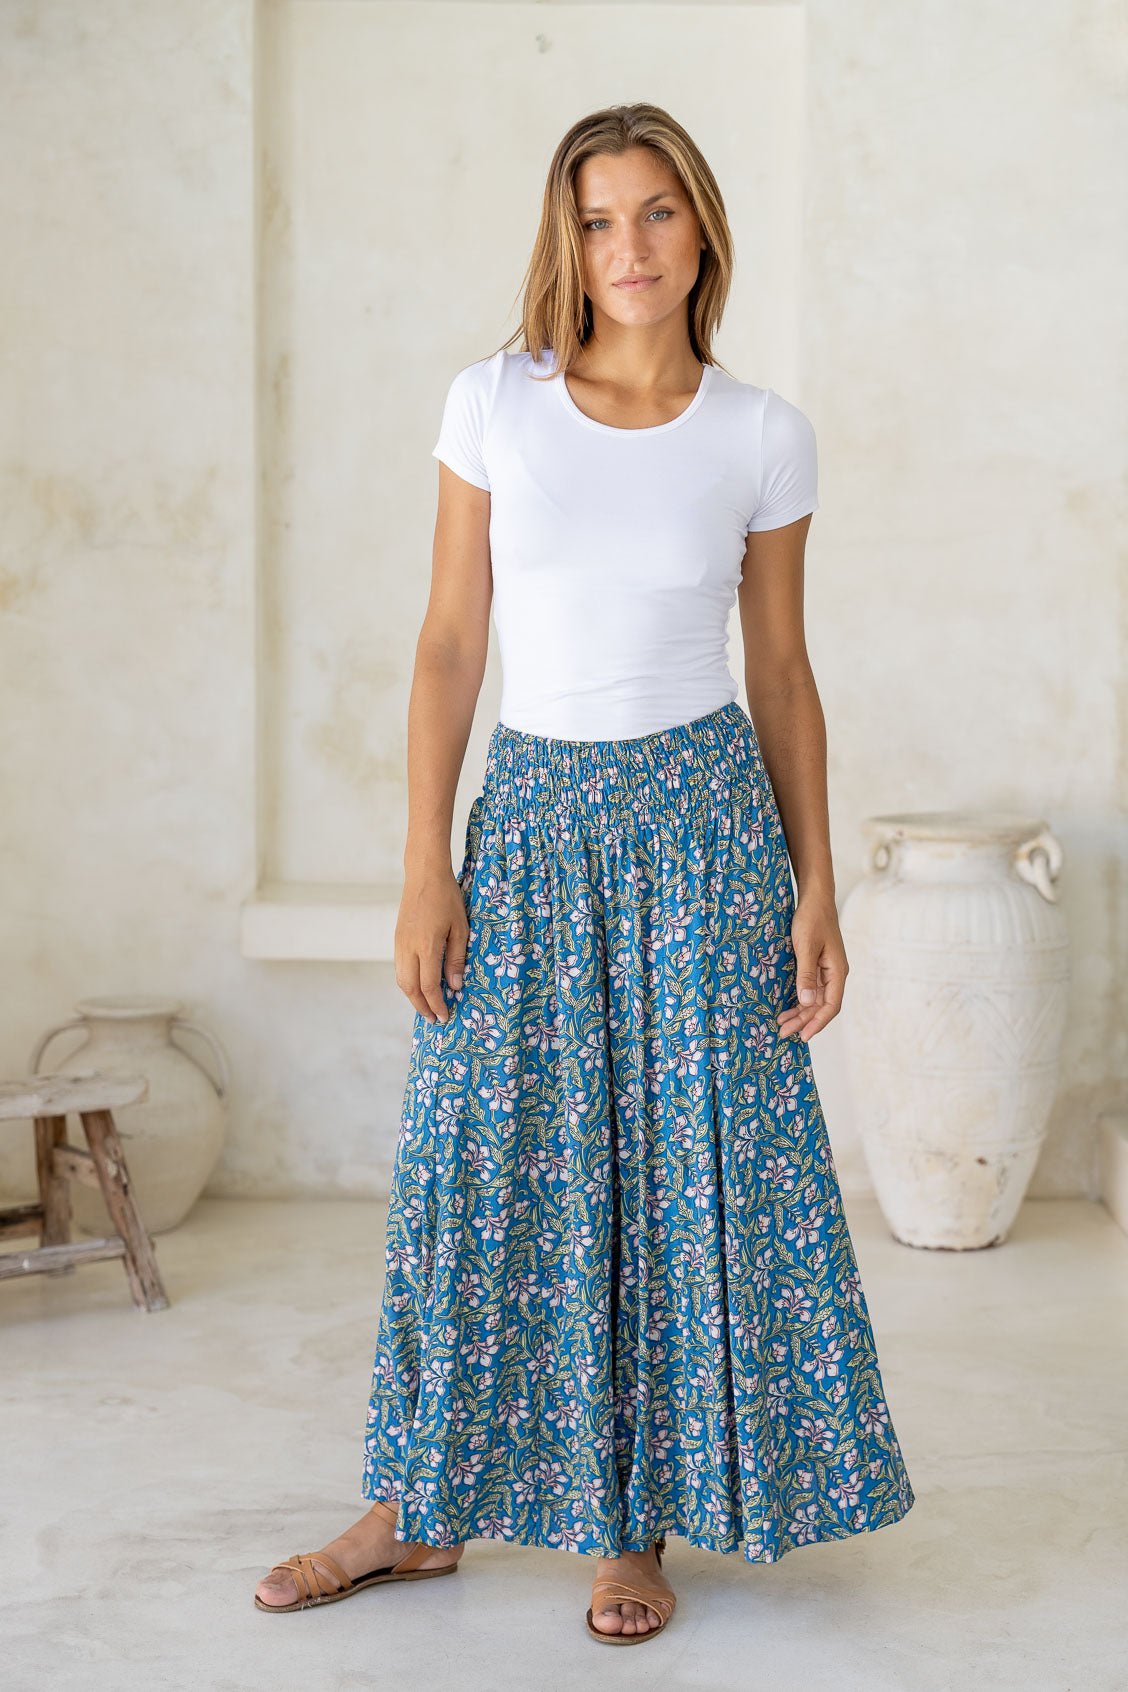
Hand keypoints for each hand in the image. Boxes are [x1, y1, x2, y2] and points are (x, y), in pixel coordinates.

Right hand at [395, 872, 468, 1025]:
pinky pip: (399, 968)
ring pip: (401, 979)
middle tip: (435, 1019)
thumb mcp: (461, 928)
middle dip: (422, 1007)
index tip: (445, 1016)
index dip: (436, 1004)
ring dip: (413, 997)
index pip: (428, 985)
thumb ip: (457, 958)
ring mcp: (399, 943)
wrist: (424, 875)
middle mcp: (408, 948)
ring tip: (427, 1006)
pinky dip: (408, 982)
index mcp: (427, 946)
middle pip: (409, 988)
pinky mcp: (397, 939)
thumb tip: (455, 987)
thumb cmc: (447, 898)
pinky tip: (419, 985)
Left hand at [776, 889, 848, 1043]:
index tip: (804, 1036)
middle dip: (804, 1021)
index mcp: (837, 971)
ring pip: (815, 1000)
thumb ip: (806, 974)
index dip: (818, 1023)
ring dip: (800, 1013)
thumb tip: (806, 1003)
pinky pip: (810, 989)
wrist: (814, 898)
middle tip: (783, 1033)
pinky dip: (799, 1001)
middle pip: (821, 1006)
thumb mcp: (805, 947)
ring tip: (782, 1025)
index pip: (831, 1005)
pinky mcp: (817, 965)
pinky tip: (787, 1009)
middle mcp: (834, 974)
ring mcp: (826, 971)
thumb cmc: (812, 919)